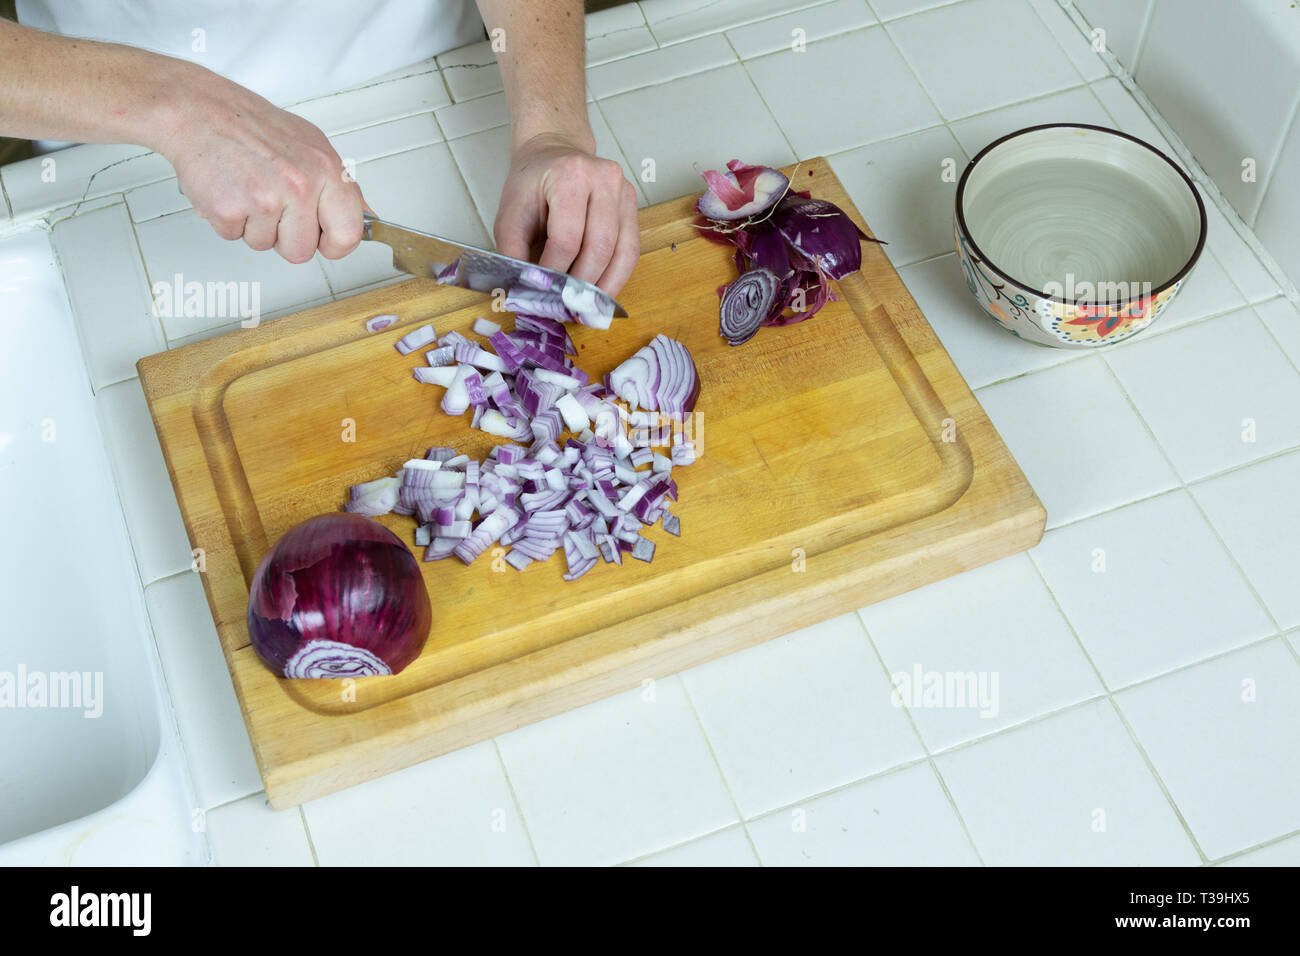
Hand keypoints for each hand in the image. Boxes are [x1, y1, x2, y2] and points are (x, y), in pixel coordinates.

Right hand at [155, 72, 365, 262]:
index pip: (349, 233)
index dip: (335, 245)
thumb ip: (340, 187)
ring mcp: (264, 198)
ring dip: (254, 226)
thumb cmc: (254, 126)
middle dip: (285, 236)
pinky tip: (229, 189)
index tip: (324, 240)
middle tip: (272, 204)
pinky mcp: (229, 209)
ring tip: (248, 189)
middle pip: (302, 251)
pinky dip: (228, 219)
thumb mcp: (313, 146)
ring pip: (265, 245)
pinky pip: (233, 237)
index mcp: (325, 171)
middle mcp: (299, 185)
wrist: (200, 109)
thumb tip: (367, 219)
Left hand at [493, 131, 639, 296]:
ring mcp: (624, 191)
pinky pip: (631, 251)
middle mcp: (604, 178)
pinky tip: (602, 294)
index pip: (567, 238)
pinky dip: (617, 277)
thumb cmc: (531, 185)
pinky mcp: (633, 205)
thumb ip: (513, 251)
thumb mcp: (510, 214)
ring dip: (604, 288)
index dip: (556, 273)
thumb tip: (525, 292)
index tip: (545, 295)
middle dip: (582, 286)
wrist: (553, 154)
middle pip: (599, 247)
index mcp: (570, 174)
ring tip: (587, 311)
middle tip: (568, 310)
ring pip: (622, 253)